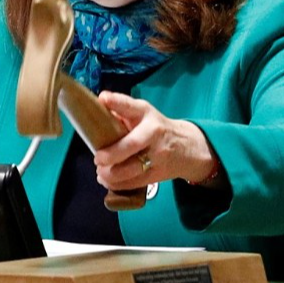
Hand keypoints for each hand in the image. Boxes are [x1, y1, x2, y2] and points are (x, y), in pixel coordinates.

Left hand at [93, 91, 221, 189]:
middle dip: (110, 154)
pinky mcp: (158, 174)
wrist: (188, 147)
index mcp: (146, 114)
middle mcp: (154, 132)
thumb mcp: (143, 114)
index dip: (117, 102)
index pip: (131, 106)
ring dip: (110, 173)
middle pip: (132, 144)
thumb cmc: (156, 127)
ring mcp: (158, 155)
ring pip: (131, 168)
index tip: (103, 99)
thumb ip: (121, 113)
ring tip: (100, 171)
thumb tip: (96, 112)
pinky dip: (116, 184)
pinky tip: (106, 179)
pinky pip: (134, 182)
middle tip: (97, 158)